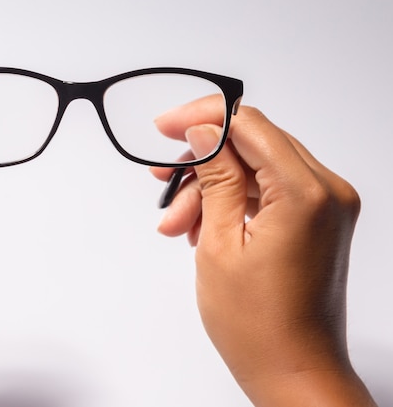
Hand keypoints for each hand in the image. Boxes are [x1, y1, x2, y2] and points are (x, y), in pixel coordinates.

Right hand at [152, 100, 375, 405]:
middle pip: (252, 144)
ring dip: (212, 189)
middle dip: (201, 163)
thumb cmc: (259, 325)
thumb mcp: (219, 243)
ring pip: (256, 170)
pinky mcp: (316, 221)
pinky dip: (233, 203)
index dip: (202, 117)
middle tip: (163, 184)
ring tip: (178, 225)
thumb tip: (203, 131)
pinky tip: (202, 228)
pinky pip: (268, 192)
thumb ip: (214, 178)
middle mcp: (326, 192)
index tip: (166, 125)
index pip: (249, 123)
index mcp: (306, 193)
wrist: (293, 371)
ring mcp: (325, 207)